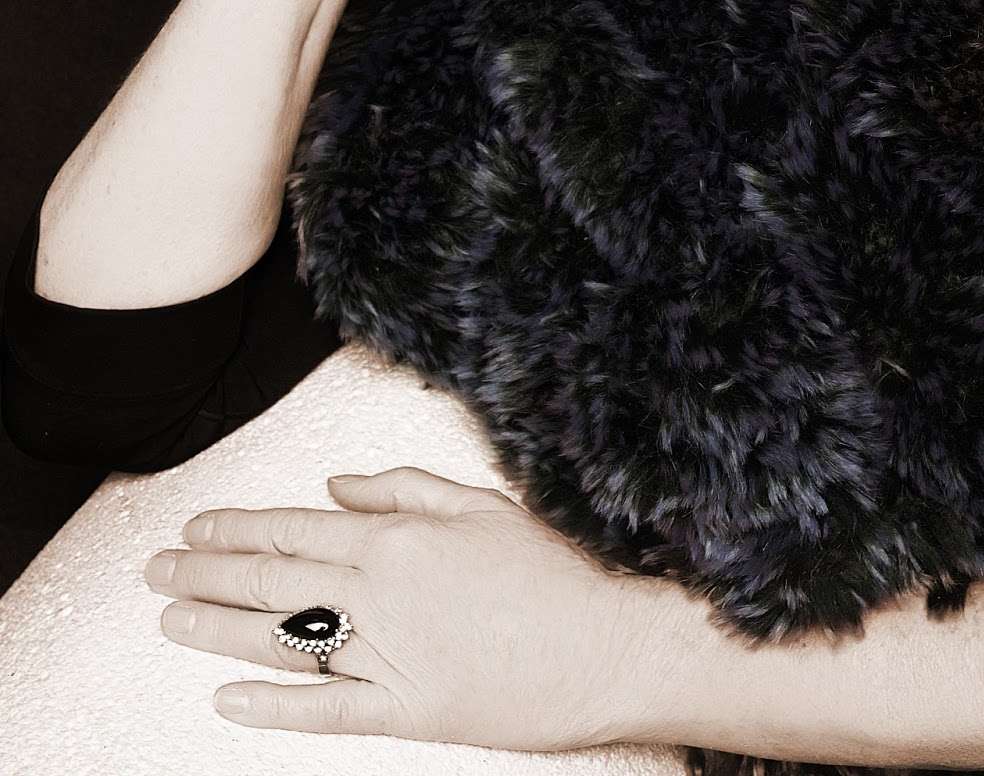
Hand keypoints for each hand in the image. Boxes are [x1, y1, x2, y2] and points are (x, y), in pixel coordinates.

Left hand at [145, 467, 670, 747]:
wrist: (613, 640)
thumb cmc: (555, 568)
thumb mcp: (481, 503)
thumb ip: (402, 489)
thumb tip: (335, 486)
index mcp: (398, 537)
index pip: (294, 528)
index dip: (236, 528)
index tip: (196, 526)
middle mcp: (381, 593)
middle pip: (272, 580)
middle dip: (206, 572)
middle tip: (156, 569)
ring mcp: (390, 656)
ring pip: (282, 640)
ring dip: (218, 627)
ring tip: (170, 618)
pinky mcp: (408, 712)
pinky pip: (325, 709)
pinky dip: (270, 707)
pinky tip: (226, 698)